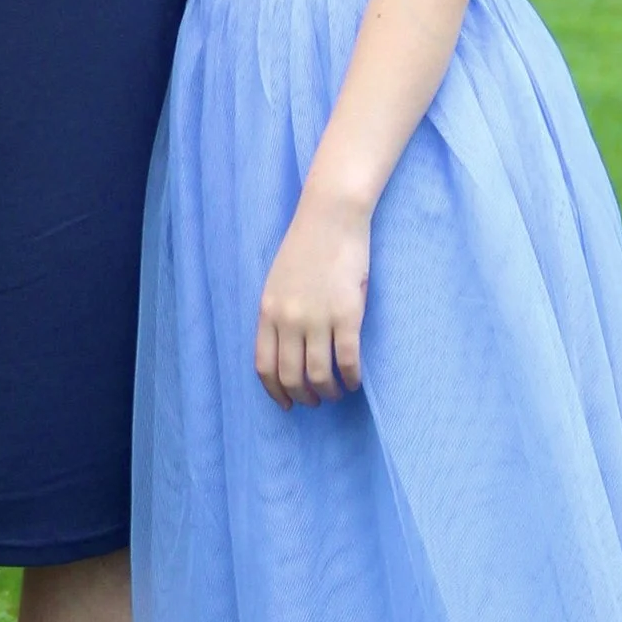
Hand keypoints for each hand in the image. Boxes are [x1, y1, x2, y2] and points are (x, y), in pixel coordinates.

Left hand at [255, 186, 371, 408]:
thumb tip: (287, 351)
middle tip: (316, 402)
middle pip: (292, 376)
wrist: (330, 217)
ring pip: (321, 375)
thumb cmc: (306, 246)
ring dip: (330, 392)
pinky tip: (356, 381)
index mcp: (268, 311)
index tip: (287, 404)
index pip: (265, 366)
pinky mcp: (347, 314)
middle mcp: (289, 320)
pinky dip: (352, 378)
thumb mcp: (278, 282)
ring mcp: (318, 318)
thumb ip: (278, 315)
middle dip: (304, 397)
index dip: (276, 392)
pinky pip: (348, 361)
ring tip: (338, 393)